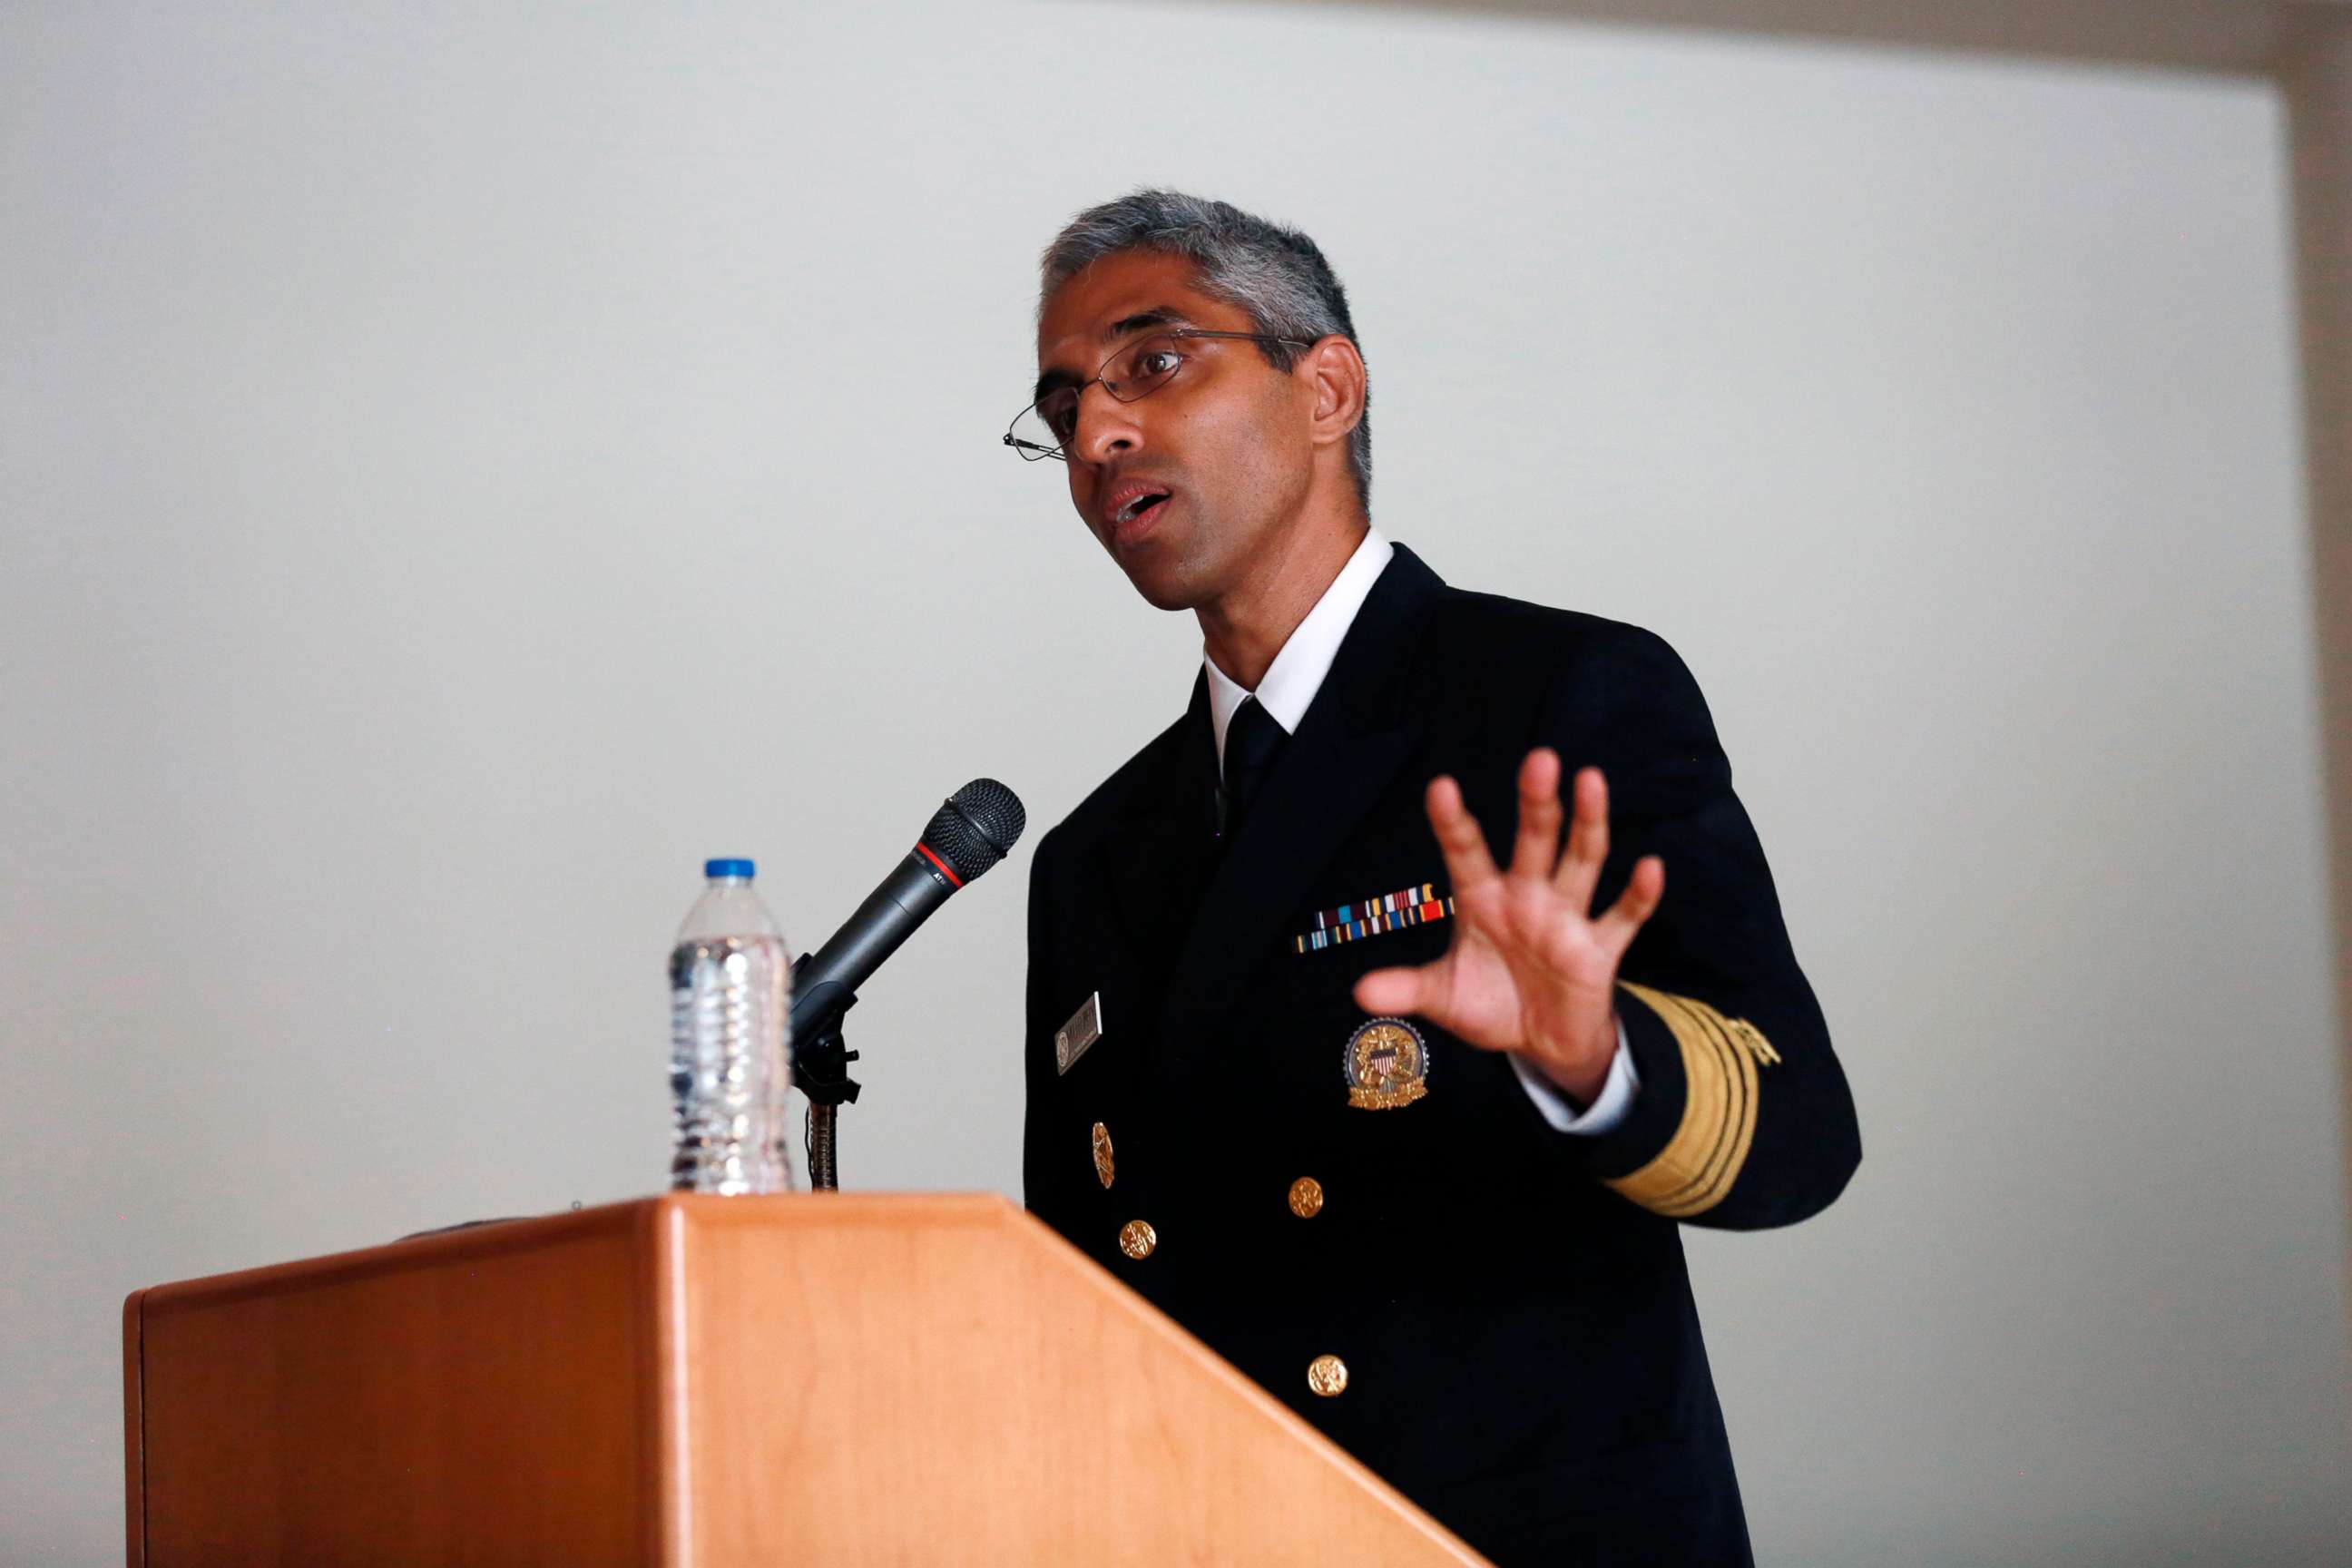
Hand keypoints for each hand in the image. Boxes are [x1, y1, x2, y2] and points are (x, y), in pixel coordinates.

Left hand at [1352, 749, 1664, 1104]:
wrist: (1541, 1043)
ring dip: (1588, 822)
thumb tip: (1360, 991)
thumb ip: (1407, 989)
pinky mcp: (1599, 950)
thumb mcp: (1444, 996)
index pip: (1466, 852)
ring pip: (1581, 860)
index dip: (1453, 822)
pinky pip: (1623, 917)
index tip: (1440, 787)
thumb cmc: (1491, 1004)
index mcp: (1483, 900)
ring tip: (1591, 779)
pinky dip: (1638, 895)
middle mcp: (1527, 897)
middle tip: (1538, 759)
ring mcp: (1566, 919)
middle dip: (1537, 801)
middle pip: (1534, 839)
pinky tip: (1650, 866)